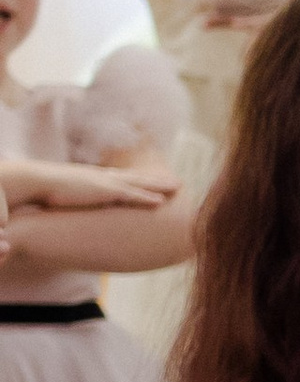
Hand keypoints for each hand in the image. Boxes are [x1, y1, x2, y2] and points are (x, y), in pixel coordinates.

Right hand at [0, 155, 181, 213]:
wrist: (38, 182)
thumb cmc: (47, 190)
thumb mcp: (66, 194)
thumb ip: (76, 198)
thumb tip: (75, 205)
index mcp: (95, 177)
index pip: (122, 177)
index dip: (140, 179)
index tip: (155, 180)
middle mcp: (104, 177)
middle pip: (137, 177)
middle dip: (158, 179)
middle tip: (178, 182)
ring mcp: (106, 183)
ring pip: (140, 183)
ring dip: (160, 185)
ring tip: (179, 188)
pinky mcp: (104, 191)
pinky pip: (131, 195)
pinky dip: (147, 197)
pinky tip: (161, 201)